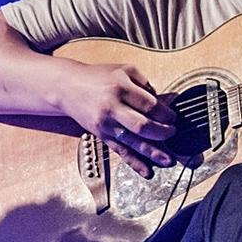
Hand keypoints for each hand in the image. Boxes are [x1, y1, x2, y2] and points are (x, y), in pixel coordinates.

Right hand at [56, 61, 178, 175]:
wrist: (67, 87)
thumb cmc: (97, 77)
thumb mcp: (124, 70)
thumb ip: (145, 84)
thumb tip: (164, 103)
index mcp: (120, 87)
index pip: (149, 105)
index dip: (166, 114)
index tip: (173, 118)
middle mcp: (112, 107)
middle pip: (142, 125)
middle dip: (162, 133)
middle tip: (172, 133)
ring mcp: (106, 124)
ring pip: (133, 142)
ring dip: (153, 152)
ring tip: (168, 160)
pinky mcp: (101, 135)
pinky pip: (120, 151)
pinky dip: (134, 162)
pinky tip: (146, 170)